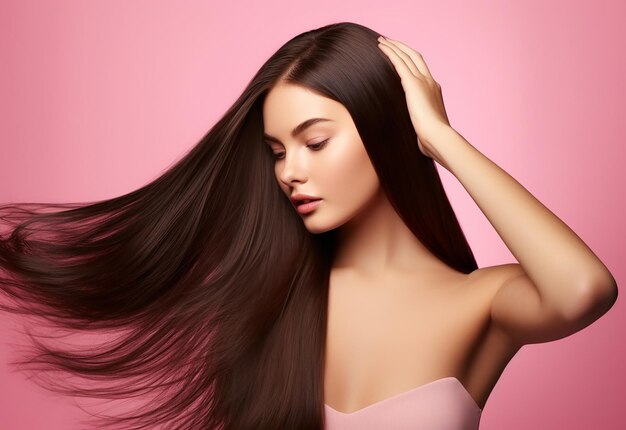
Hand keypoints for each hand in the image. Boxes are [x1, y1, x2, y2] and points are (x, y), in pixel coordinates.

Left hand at [377, 35, 451, 160]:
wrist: (438, 137)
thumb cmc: (432, 139)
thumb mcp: (425, 129)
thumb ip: (420, 126)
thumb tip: (417, 139)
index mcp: (434, 90)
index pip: (421, 69)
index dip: (410, 59)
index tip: (400, 55)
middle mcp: (430, 82)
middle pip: (415, 56)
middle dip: (401, 47)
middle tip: (388, 41)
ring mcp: (423, 81)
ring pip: (406, 56)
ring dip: (393, 46)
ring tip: (381, 41)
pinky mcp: (413, 84)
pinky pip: (400, 62)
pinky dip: (390, 53)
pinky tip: (381, 47)